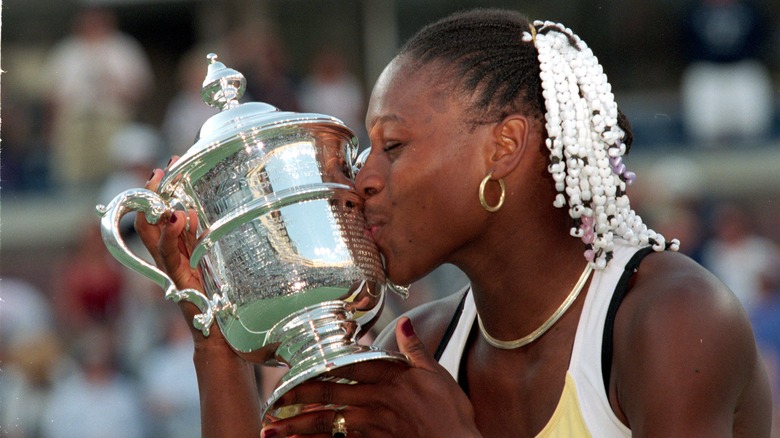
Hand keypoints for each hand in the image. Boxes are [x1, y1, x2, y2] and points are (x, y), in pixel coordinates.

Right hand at [134, 158, 222, 344]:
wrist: (218, 337)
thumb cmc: (218, 301)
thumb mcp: (211, 262)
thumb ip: (199, 240)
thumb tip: (194, 211)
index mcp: (177, 252)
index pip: (159, 216)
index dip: (158, 192)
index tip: (166, 166)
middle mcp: (169, 259)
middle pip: (148, 221)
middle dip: (150, 193)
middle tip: (160, 169)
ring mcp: (171, 270)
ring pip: (153, 235)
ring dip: (157, 207)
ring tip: (162, 184)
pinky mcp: (179, 282)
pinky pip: (170, 255)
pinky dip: (172, 235)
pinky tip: (179, 217)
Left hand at [261, 317, 480, 437]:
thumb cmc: (452, 413)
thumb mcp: (437, 374)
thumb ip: (415, 349)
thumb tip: (404, 323)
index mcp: (391, 377)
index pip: (348, 367)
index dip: (319, 367)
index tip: (296, 368)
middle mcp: (377, 400)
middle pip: (331, 395)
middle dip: (298, 397)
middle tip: (271, 400)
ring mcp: (374, 426)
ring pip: (329, 424)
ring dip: (298, 426)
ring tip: (272, 429)